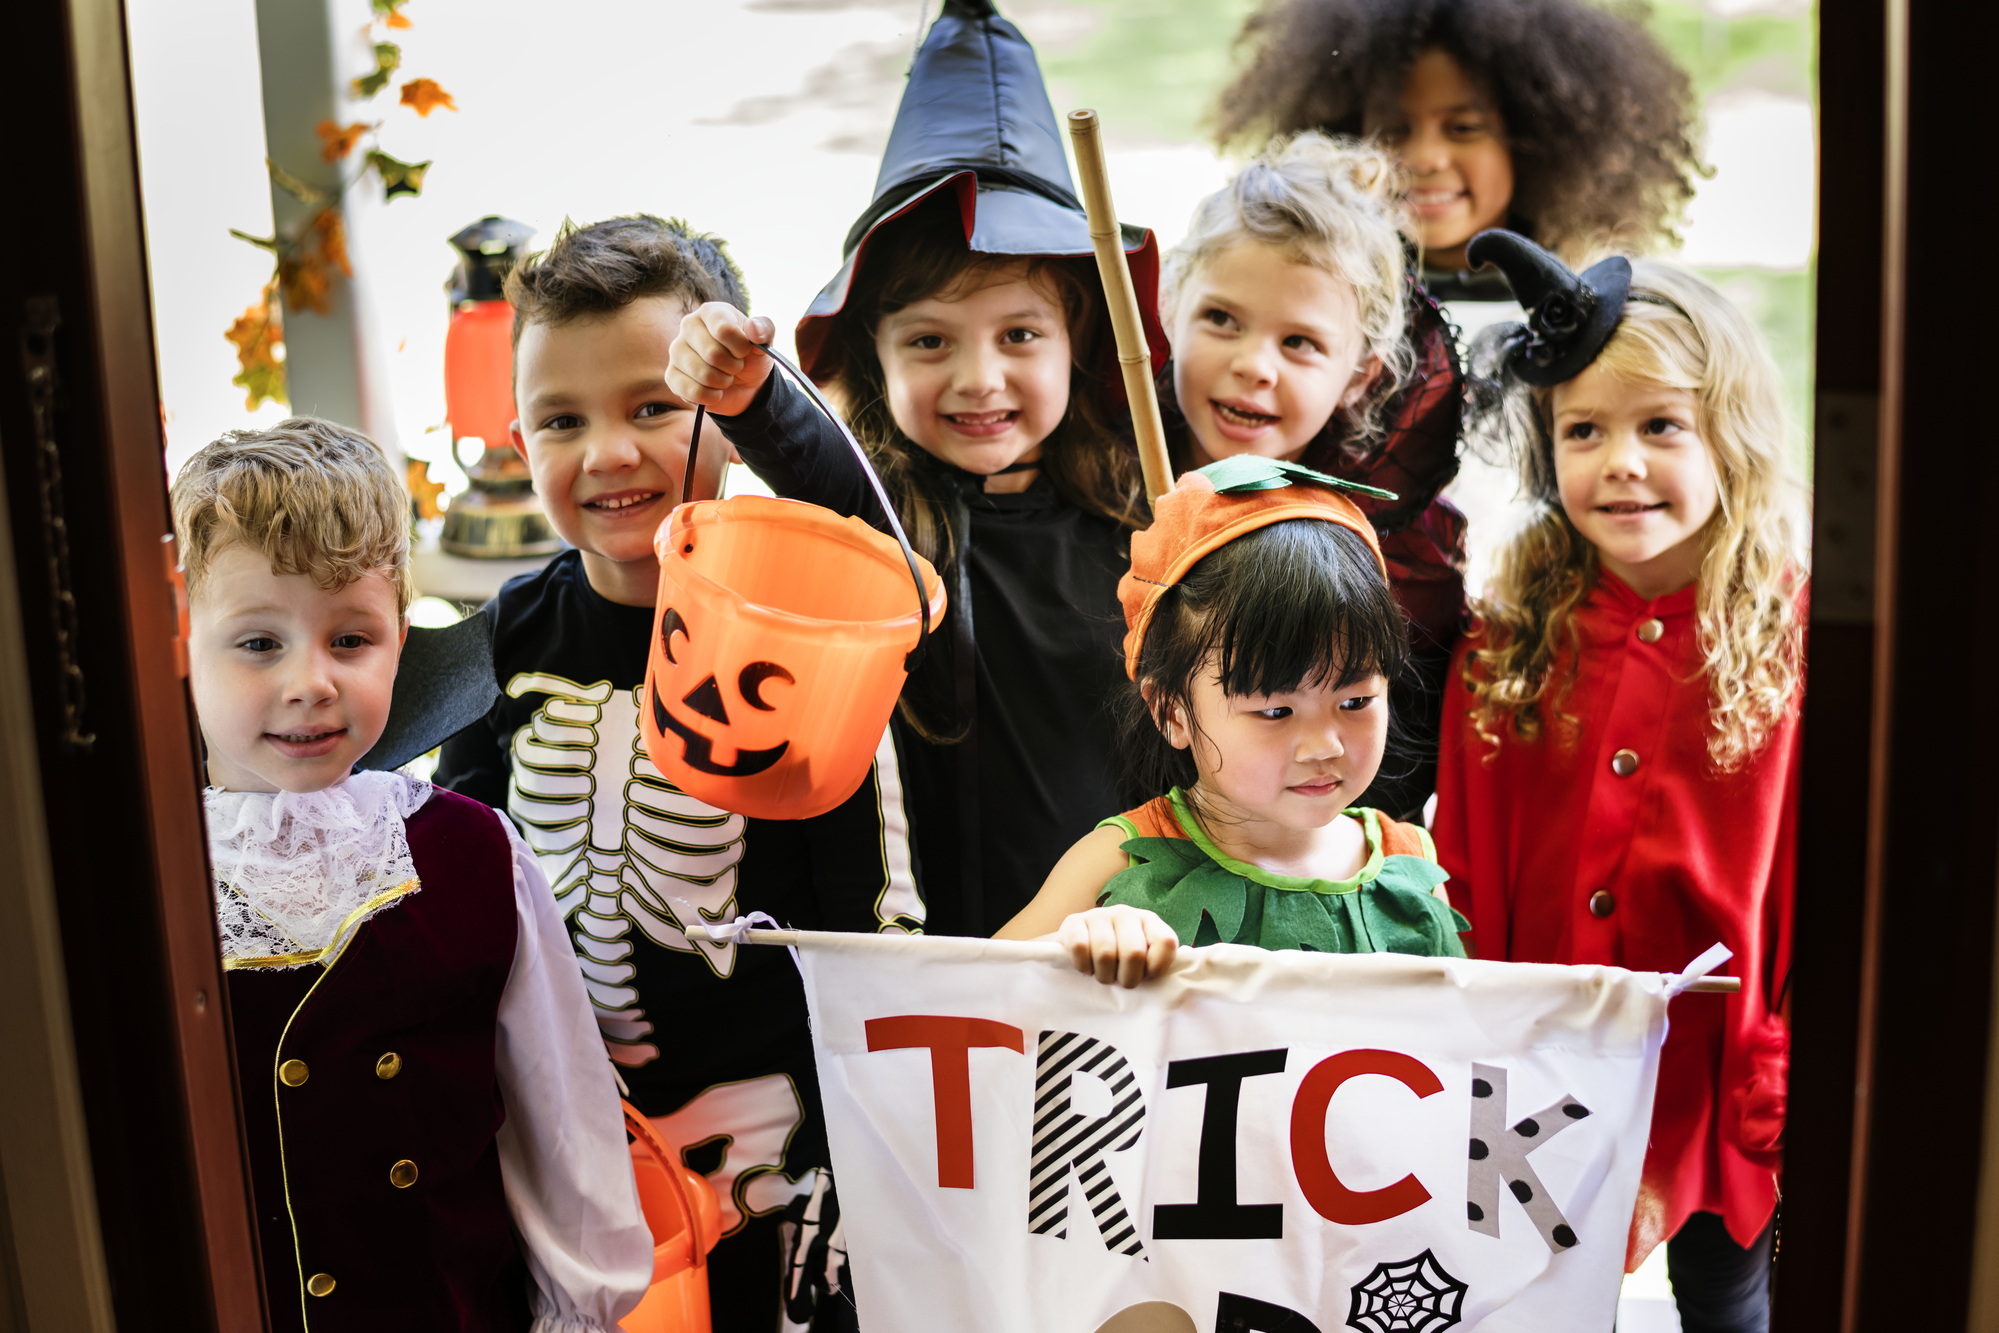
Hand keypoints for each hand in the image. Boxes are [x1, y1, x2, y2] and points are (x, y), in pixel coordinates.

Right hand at [667, 303, 775, 415]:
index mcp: (711, 312)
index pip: (724, 330)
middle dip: (733, 367)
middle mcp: (688, 326)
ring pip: (703, 374)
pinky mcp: (672, 376)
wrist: (744, 384)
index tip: (745, 350)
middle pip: (713, 354)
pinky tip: (715, 390)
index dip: (741, 347)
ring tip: (725, 376)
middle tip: (735, 365)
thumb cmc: (750, 356)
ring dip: (723, 382)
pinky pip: (693, 391)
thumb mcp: (764, 342)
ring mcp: (677, 350)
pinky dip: (711, 396)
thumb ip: (764, 330)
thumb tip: (753, 328)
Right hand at [1056, 905, 1177, 987]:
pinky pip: (1080, 948)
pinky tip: (1086, 968)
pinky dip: (1083, 966)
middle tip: (1122, 982)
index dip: (1157, 968)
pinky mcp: (1073, 921)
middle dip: (1128, 978)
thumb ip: (1156, 965)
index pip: (1166, 942)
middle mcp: (1126, 913)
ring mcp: (1099, 914)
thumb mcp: (1142, 960)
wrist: (1080, 946)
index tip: (1146, 977)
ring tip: (1104, 976)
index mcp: (1150, 921)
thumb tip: (1173, 986)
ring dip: (1104, 975)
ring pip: (1105, 953)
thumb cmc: (1118, 960)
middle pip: (1134, 952)